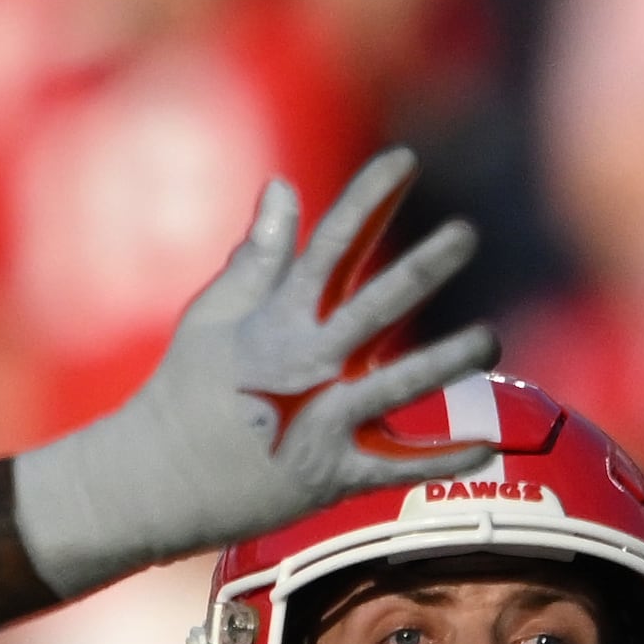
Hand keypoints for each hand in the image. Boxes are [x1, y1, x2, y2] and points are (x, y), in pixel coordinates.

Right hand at [6, 148, 499, 598]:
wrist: (152, 483)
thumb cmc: (184, 393)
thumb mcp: (212, 316)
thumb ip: (258, 256)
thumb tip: (282, 186)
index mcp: (278, 320)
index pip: (330, 246)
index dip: (368, 199)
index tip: (403, 160)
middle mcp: (306, 364)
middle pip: (374, 306)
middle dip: (421, 267)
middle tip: (465, 233)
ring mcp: (320, 420)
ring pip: (395, 385)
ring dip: (445, 362)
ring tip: (490, 340)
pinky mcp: (330, 474)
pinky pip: (396, 467)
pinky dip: (441, 461)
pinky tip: (487, 450)